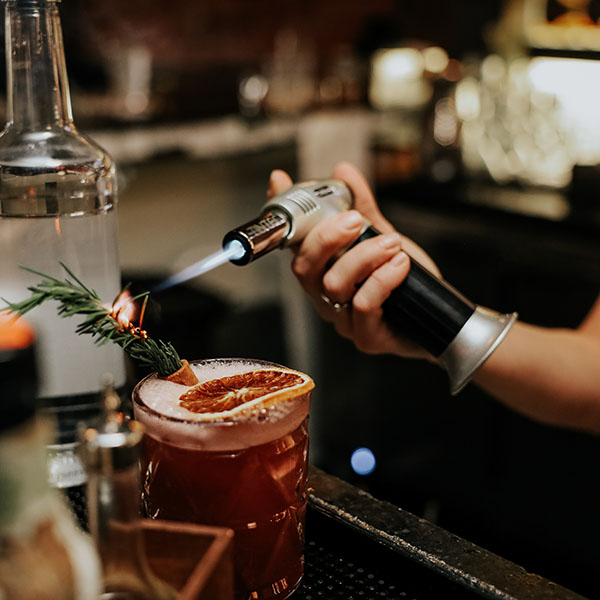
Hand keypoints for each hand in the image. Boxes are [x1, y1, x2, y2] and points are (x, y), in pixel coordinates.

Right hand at [269, 162, 438, 359]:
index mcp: (324, 273)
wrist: (443, 320)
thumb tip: (343, 172)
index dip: (286, 215)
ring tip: (393, 243)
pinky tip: (401, 265)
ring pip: (334, 284)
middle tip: (353, 219)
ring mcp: (343, 320)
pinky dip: (382, 279)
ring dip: (364, 256)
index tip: (281, 181)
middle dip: (326, 237)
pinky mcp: (365, 337)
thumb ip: (363, 209)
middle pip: (304, 268)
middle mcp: (326, 298)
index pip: (295, 245)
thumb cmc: (409, 284)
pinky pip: (363, 305)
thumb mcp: (384, 239)